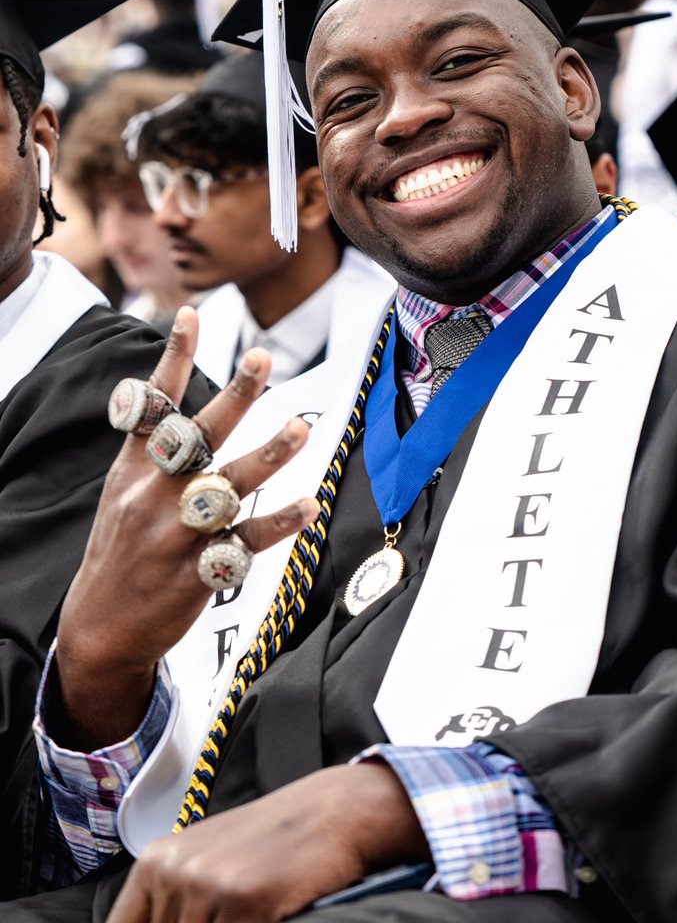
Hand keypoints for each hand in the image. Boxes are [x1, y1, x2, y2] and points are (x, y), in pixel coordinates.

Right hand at [53, 307, 317, 749]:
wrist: (102, 626)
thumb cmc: (121, 544)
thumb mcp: (121, 487)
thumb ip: (147, 440)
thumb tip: (162, 382)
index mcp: (135, 469)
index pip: (153, 405)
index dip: (172, 358)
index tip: (191, 315)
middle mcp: (155, 494)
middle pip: (198, 436)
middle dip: (232, 395)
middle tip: (262, 358)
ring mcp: (178, 532)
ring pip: (229, 486)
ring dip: (268, 455)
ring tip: (298, 429)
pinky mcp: (201, 568)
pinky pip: (247, 542)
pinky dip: (280, 523)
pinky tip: (309, 505)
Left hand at [106, 763, 429, 922]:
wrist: (335, 810)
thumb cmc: (277, 838)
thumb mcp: (211, 863)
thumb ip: (176, 904)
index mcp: (157, 861)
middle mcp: (174, 872)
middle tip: (236, 914)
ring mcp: (208, 886)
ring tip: (255, 910)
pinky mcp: (245, 901)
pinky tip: (271, 914)